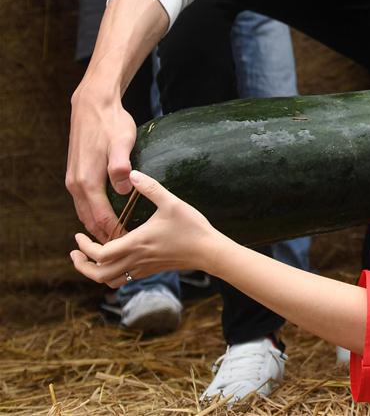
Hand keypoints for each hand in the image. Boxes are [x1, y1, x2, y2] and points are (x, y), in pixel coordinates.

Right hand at [66, 82, 137, 242]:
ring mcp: (74, 180)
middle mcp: (76, 184)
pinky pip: (83, 202)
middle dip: (106, 237)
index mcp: (88, 181)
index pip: (101, 218)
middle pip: (90, 221)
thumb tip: (124, 188)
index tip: (131, 244)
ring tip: (117, 239)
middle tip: (126, 249)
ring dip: (98, 228)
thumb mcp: (122, 141)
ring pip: (84, 213)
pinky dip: (92, 215)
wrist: (92, 105)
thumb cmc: (111, 123)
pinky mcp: (76, 174)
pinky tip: (105, 218)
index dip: (116, 233)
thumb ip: (121, 165)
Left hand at [70, 170, 220, 287]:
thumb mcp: (172, 202)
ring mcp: (143, 268)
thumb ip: (151, 188)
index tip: (78, 235)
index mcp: (137, 243)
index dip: (85, 247)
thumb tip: (133, 174)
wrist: (209, 251)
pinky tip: (115, 259)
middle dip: (82, 266)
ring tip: (90, 259)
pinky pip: (124, 279)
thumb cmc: (191, 227)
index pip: (100, 254)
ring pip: (110, 281)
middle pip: (98, 274)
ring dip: (95, 273)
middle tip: (75, 253)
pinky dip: (111, 274)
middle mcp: (136, 259)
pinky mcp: (151, 271)